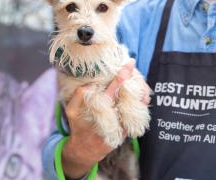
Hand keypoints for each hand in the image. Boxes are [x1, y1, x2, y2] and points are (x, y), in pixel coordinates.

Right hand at [61, 60, 135, 178]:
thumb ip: (78, 96)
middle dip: (134, 83)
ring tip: (144, 87)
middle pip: (127, 96)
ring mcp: (119, 126)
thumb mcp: (72, 111)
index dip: (122, 75)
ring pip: (134, 108)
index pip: (114, 88)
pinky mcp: (124, 134)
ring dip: (140, 96)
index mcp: (99, 108)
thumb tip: (91, 83)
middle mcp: (112, 117)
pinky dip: (139, 109)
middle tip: (138, 70)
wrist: (84, 151)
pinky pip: (134, 119)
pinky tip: (142, 100)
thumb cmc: (78, 127)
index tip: (129, 63)